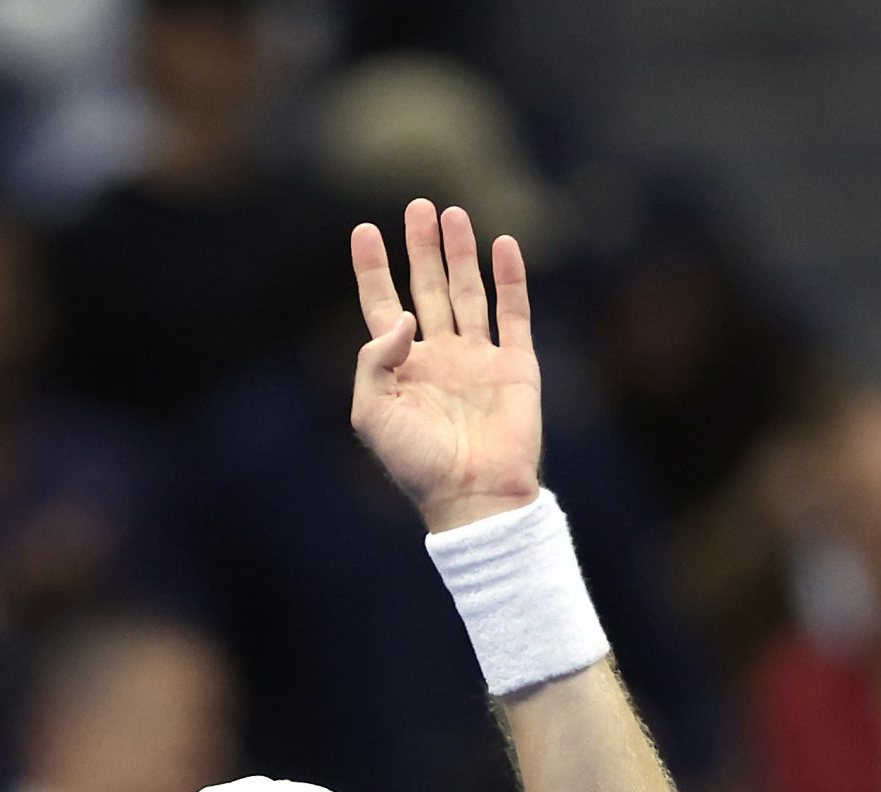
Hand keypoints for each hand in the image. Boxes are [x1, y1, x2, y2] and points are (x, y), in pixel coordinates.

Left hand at [350, 200, 544, 533]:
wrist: (474, 495)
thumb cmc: (417, 463)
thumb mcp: (372, 414)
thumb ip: (373, 360)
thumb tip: (400, 317)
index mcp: (401, 369)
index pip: (382, 306)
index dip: (373, 269)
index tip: (364, 230)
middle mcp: (439, 357)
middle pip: (426, 289)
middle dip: (422, 248)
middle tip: (417, 206)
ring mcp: (479, 359)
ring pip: (467, 293)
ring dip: (460, 253)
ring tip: (453, 213)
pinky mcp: (516, 365)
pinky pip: (514, 313)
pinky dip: (510, 278)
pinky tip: (502, 245)